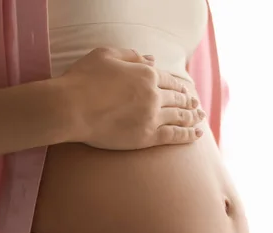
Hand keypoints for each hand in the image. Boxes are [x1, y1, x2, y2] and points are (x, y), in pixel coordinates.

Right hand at [58, 47, 205, 148]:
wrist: (71, 108)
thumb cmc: (83, 79)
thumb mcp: (105, 55)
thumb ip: (131, 55)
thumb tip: (151, 59)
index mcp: (146, 73)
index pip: (169, 79)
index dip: (179, 85)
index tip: (186, 90)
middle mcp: (154, 94)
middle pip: (178, 98)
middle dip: (189, 101)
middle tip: (197, 105)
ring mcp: (152, 116)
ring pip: (180, 116)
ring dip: (193, 117)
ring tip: (201, 118)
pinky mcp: (147, 136)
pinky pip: (175, 135)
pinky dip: (189, 135)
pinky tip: (198, 134)